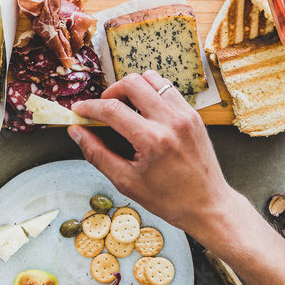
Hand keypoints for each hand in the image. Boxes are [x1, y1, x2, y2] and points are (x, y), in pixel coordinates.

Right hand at [68, 72, 236, 238]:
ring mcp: (186, 115)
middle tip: (103, 109)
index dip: (89, 107)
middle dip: (110, 92)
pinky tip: (145, 112)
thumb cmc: (168, 199)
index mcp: (152, 140)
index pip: (112, 109)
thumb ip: (97, 153)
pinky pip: (167, 88)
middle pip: (131, 83)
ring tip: (126, 108)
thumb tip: (76, 132)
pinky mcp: (194, 114)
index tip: (78, 110)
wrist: (208, 205)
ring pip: (151, 78)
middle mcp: (171, 121)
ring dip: (133, 88)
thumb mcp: (126, 182)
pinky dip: (151, 93)